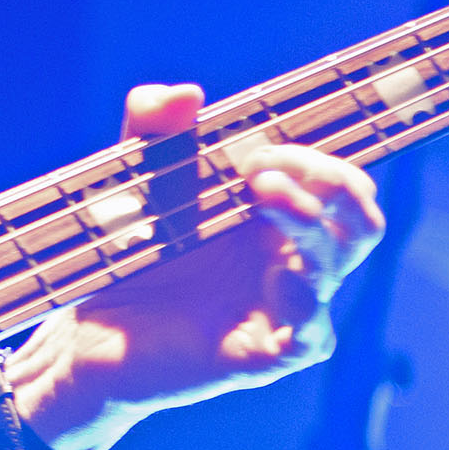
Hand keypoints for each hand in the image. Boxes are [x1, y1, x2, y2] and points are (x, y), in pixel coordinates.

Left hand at [20, 82, 382, 449]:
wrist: (89, 328)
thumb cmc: (128, 250)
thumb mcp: (135, 175)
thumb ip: (150, 124)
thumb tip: (185, 94)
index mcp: (277, 216)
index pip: (338, 183)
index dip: (317, 158)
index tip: (262, 148)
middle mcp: (291, 260)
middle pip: (360, 220)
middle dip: (330, 182)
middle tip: (265, 170)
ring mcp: (284, 309)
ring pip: (338, 264)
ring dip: (310, 224)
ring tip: (263, 194)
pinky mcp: (264, 355)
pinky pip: (312, 335)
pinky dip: (304, 303)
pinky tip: (279, 279)